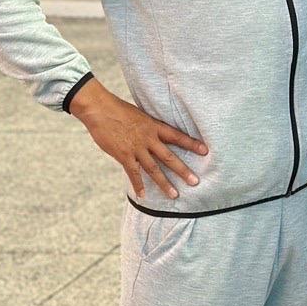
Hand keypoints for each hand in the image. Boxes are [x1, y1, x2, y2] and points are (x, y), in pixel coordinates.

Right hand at [69, 78, 206, 199]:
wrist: (101, 110)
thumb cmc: (119, 110)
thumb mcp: (140, 115)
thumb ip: (149, 127)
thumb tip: (156, 134)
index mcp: (154, 126)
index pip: (177, 136)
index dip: (192, 143)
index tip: (205, 151)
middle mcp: (149, 138)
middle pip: (169, 157)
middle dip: (183, 170)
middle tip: (195, 181)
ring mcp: (136, 148)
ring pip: (154, 169)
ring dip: (164, 183)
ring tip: (174, 195)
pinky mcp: (124, 155)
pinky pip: (133, 173)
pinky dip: (138, 185)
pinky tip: (142, 195)